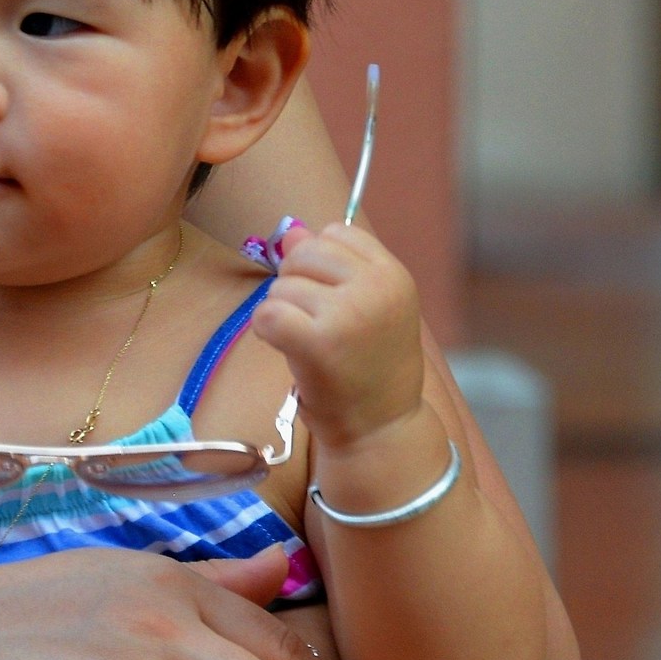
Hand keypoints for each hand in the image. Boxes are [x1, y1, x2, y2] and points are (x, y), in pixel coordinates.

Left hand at [249, 221, 426, 450]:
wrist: (382, 429)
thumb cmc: (371, 365)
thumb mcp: (366, 306)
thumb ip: (332, 265)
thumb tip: (291, 231)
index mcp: (394, 274)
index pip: (337, 232)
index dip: (321, 262)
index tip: (333, 297)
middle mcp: (376, 288)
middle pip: (304, 253)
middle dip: (297, 284)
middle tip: (316, 323)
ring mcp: (348, 313)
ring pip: (282, 285)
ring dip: (284, 312)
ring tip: (310, 343)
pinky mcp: (318, 341)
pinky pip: (267, 313)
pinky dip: (266, 330)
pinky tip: (288, 349)